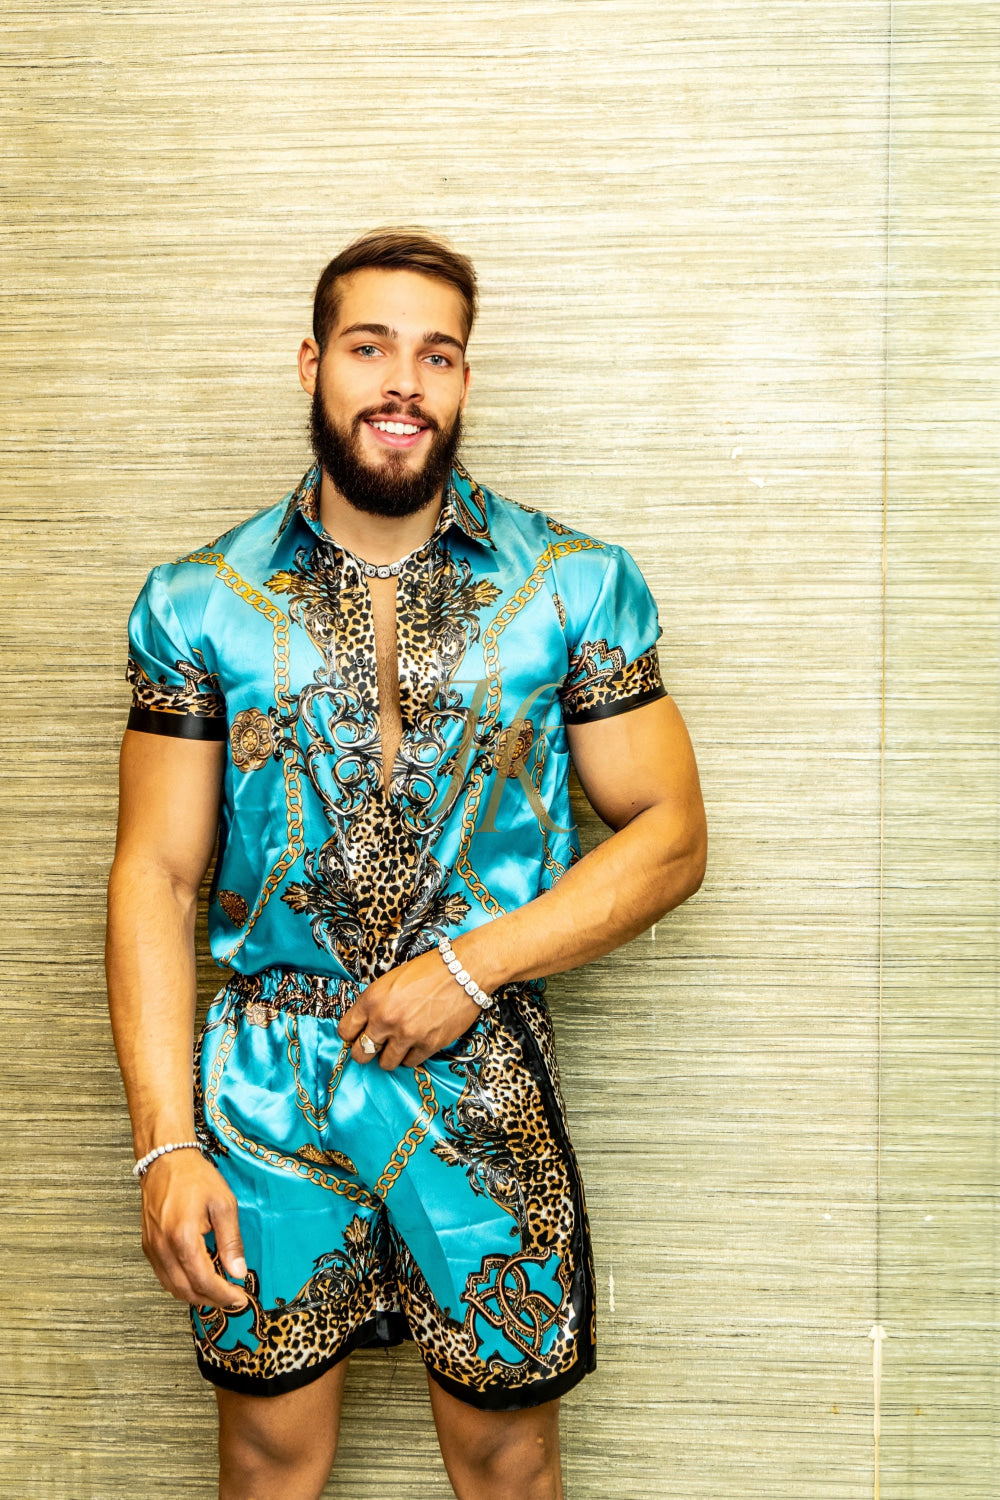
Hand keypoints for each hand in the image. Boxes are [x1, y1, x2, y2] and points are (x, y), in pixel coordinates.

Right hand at [140, 1150, 248, 1310]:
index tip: (239, 1299)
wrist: (166, 1160)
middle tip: (231, 1300)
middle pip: (186, 1290)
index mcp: (183, 1237)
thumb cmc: (195, 1177)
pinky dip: (181, 1284)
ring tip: (217, 1293)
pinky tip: (197, 1279)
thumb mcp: (224, 1204)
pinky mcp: (148, 1246)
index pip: (204, 1281)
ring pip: (172, 1287)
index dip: (223, 1295)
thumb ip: (231, 1241)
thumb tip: (238, 1271)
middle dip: (211, 1300)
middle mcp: (163, 1248)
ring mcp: (152, 1248)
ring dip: (195, 1295)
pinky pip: (163, 1276)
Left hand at [338, 948, 481, 1070]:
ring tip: (398, 1044)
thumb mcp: (391, 981)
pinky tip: (416, 1042)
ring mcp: (407, 1034)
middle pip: (361, 1053)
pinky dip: (411, 1055)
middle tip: (375, 1046)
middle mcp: (386, 1020)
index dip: (351, 1035)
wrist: (463, 971)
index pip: (346, 1031)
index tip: (357, 1036)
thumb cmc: (429, 970)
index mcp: (372, 999)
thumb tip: (365, 1025)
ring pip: (385, 1063)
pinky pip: (410, 1062)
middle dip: (365, 1051)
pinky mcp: (428, 1045)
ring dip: (390, 1056)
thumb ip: (375, 1004)